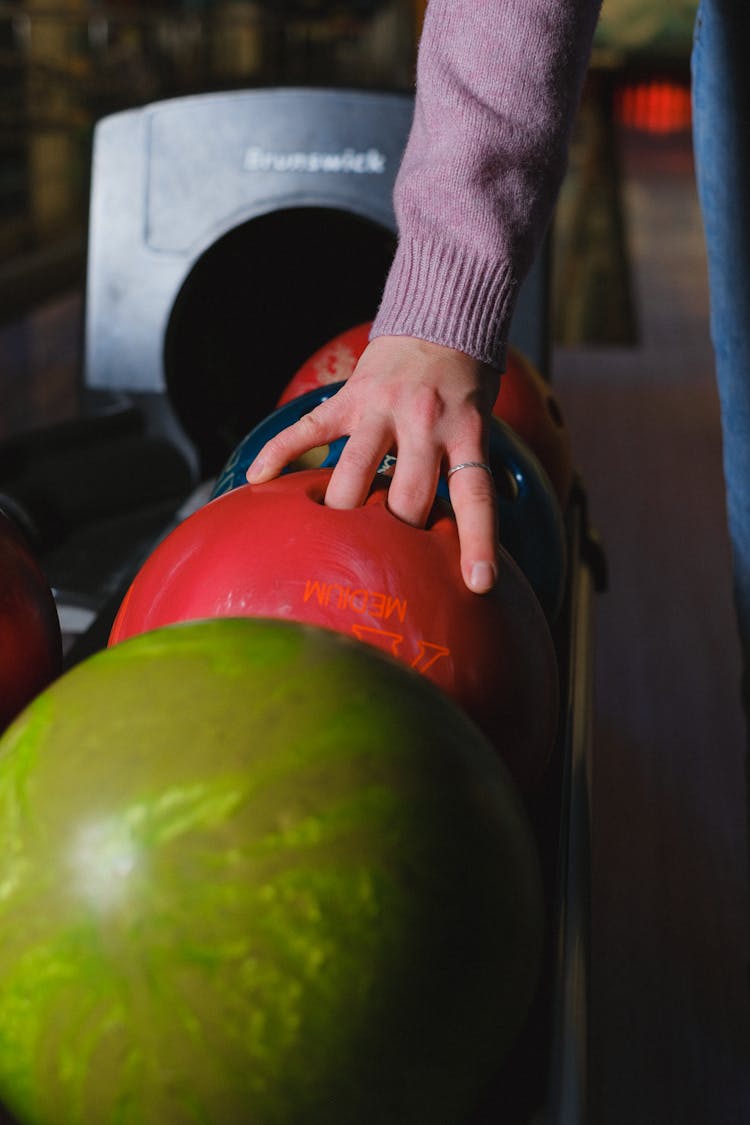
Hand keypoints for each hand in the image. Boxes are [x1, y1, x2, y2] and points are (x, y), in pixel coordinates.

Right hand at [245, 335, 500, 592]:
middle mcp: (425, 423)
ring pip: (352, 474)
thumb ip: (461, 469)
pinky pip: (308, 429)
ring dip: (342, 510)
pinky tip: (257, 479)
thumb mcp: (480, 423)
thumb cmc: (466, 382)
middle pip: (405, 497)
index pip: (474, 495)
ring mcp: (383, 410)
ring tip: (332, 537)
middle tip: (384, 558)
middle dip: (395, 535)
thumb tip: (444, 536)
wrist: (443, 315)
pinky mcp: (348, 399)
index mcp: (466, 431)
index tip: (478, 583)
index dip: (476, 541)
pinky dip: (280, 453)